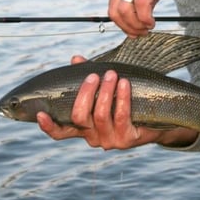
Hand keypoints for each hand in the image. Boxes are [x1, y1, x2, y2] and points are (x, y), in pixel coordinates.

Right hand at [37, 55, 197, 148]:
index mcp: (84, 128)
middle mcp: (93, 137)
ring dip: (106, 92)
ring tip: (112, 75)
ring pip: (100, 115)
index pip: (60, 132)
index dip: (48, 126)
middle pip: (79, 117)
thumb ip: (89, 77)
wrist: (159, 119)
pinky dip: (122, 98)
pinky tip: (125, 84)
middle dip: (86, 93)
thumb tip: (76, 59)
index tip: (41, 113)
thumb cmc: (127, 102)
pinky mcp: (127, 140)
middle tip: (94, 75)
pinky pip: (121, 117)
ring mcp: (109, 140)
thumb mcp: (106, 89)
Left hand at [109, 0, 197, 36]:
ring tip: (148, 27)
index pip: (112, 6)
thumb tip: (134, 23)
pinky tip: (152, 22)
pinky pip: (140, 5)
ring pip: (124, 10)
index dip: (122, 24)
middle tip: (141, 33)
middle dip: (127, 27)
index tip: (134, 32)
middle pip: (114, 11)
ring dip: (136, 25)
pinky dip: (145, 19)